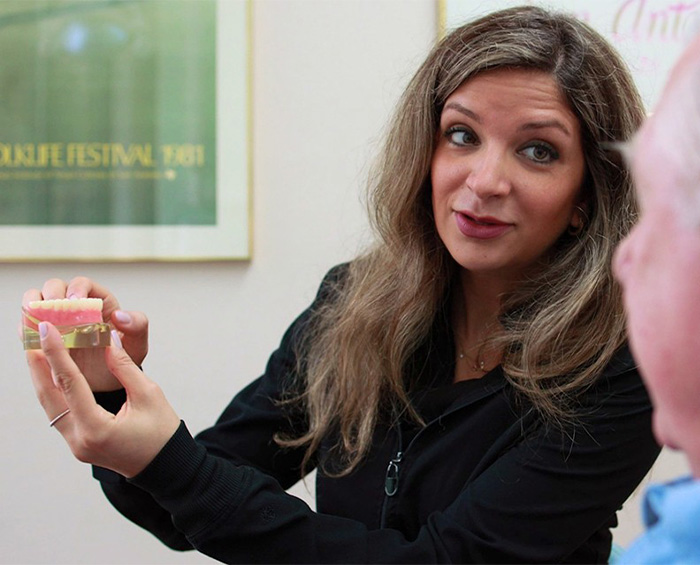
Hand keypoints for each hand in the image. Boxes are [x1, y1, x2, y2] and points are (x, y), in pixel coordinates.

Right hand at [22, 277, 149, 390]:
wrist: (110, 383)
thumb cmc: (125, 357)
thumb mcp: (138, 342)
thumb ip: (137, 325)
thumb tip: (119, 315)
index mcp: (98, 300)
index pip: (82, 283)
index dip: (76, 289)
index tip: (75, 302)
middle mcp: (74, 306)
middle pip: (54, 287)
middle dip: (50, 296)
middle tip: (53, 312)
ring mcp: (56, 320)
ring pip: (36, 302)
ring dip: (34, 309)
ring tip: (41, 324)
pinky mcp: (44, 336)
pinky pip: (28, 327)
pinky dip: (27, 330)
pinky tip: (35, 339)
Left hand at [27, 322, 179, 477]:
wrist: (166, 465)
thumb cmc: (162, 432)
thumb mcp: (148, 394)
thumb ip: (125, 367)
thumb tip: (108, 341)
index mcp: (97, 428)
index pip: (70, 383)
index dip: (57, 353)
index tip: (46, 330)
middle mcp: (79, 439)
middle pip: (49, 397)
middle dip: (39, 365)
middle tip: (32, 337)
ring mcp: (76, 445)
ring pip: (50, 406)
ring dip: (43, 378)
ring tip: (37, 351)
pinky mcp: (78, 444)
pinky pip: (60, 413)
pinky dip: (55, 391)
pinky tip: (53, 375)